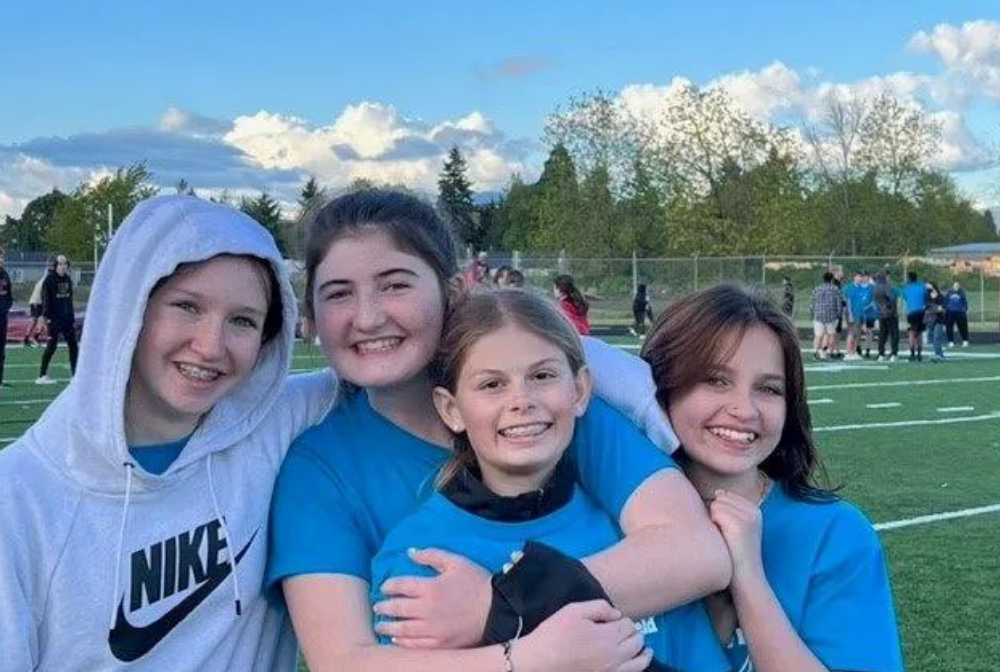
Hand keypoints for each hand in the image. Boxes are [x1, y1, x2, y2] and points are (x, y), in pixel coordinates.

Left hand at [373, 548, 490, 647]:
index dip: (388, 586)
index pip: (400, 585)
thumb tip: (410, 552)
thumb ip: (431, 555)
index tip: (384, 587)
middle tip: (378, 607)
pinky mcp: (441, 644)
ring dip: (388, 627)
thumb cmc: (477, 582)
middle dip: (384, 607)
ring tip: (380, 625)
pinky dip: (403, 643)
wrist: (498, 608)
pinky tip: (396, 640)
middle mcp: (428, 609)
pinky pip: (416, 645)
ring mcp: (433, 629)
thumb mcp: (456, 562)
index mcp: (431, 587)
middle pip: (397, 609)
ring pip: (402, 630)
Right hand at [516, 600, 651, 671]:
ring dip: (643, 653)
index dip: (624, 620)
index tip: (615, 619)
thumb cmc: (554, 634)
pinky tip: (636, 665)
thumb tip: (616, 614)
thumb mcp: (574, 610)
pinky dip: (637, 668)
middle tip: (627, 630)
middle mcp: (614, 656)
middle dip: (634, 633)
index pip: (628, 625)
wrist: (539, 661)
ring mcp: (611, 671)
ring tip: (646, 650)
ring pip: (639, 663)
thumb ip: (599, 607)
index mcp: (608, 636)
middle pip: (636, 642)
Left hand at [708, 489, 764, 584]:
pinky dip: (714, 525)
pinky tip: (723, 539)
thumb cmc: (735, 555)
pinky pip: (715, 512)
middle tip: (726, 536)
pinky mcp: (740, 524)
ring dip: (714, 521)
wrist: (746, 578)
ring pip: (716, 504)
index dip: (720, 514)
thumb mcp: (736, 527)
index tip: (730, 532)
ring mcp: (748, 517)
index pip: (725, 496)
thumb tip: (718, 492)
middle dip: (716, 515)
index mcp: (755, 509)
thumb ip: (729, 508)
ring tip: (725, 538)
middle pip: (719, 499)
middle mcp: (754, 511)